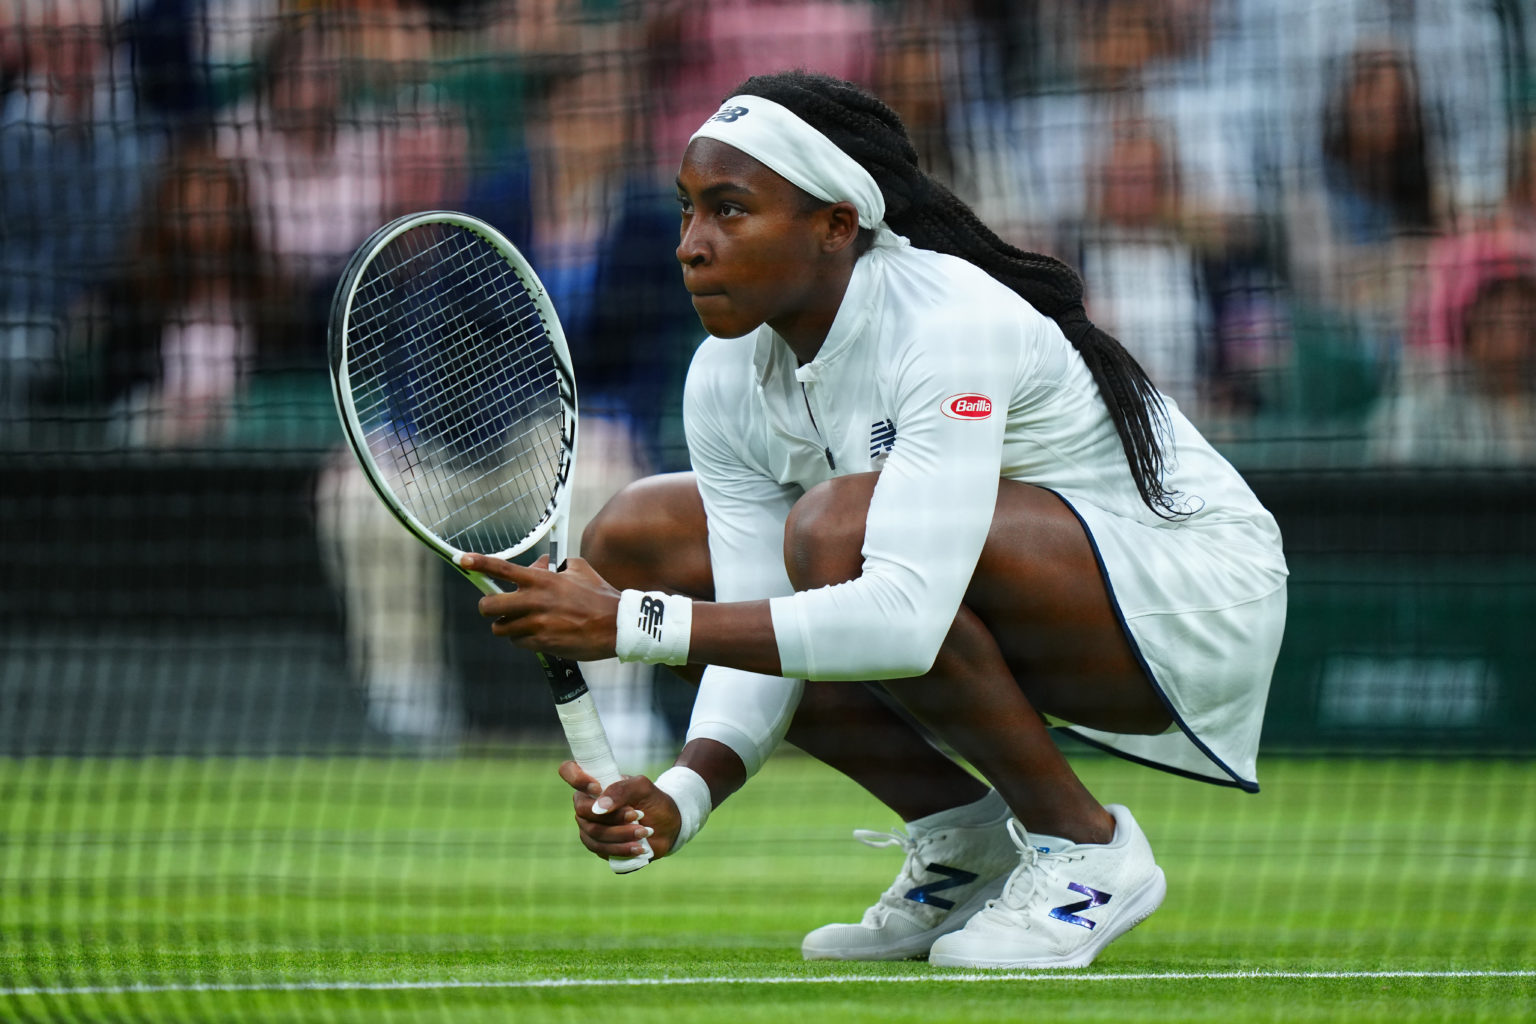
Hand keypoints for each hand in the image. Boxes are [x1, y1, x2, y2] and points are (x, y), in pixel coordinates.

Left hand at [459, 553, 621, 660]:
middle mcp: (535, 600)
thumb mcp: (579, 570)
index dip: (479, 563)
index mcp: (542, 579)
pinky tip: (539, 636)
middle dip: (489, 608)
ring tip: (523, 624)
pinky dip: (523, 640)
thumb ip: (554, 566)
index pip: (503, 569)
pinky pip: (518, 643)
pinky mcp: (542, 643)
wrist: (616, 626)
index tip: (461, 560)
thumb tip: (536, 566)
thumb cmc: (599, 595)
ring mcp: (537, 623)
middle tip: (497, 609)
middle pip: (489, 606)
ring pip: (501, 628)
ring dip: (508, 627)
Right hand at [559, 761, 680, 859]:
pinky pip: (601, 850)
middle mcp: (587, 804)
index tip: (597, 787)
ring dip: (621, 834)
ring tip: (644, 832)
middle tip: (638, 814)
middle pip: (583, 812)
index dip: (576, 778)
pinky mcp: (599, 846)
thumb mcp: (643, 787)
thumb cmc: (653, 800)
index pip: (568, 771)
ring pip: (593, 834)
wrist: (668, 825)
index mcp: (594, 784)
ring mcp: (590, 826)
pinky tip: (639, 847)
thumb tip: (599, 807)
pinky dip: (621, 849)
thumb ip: (622, 789)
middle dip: (613, 817)